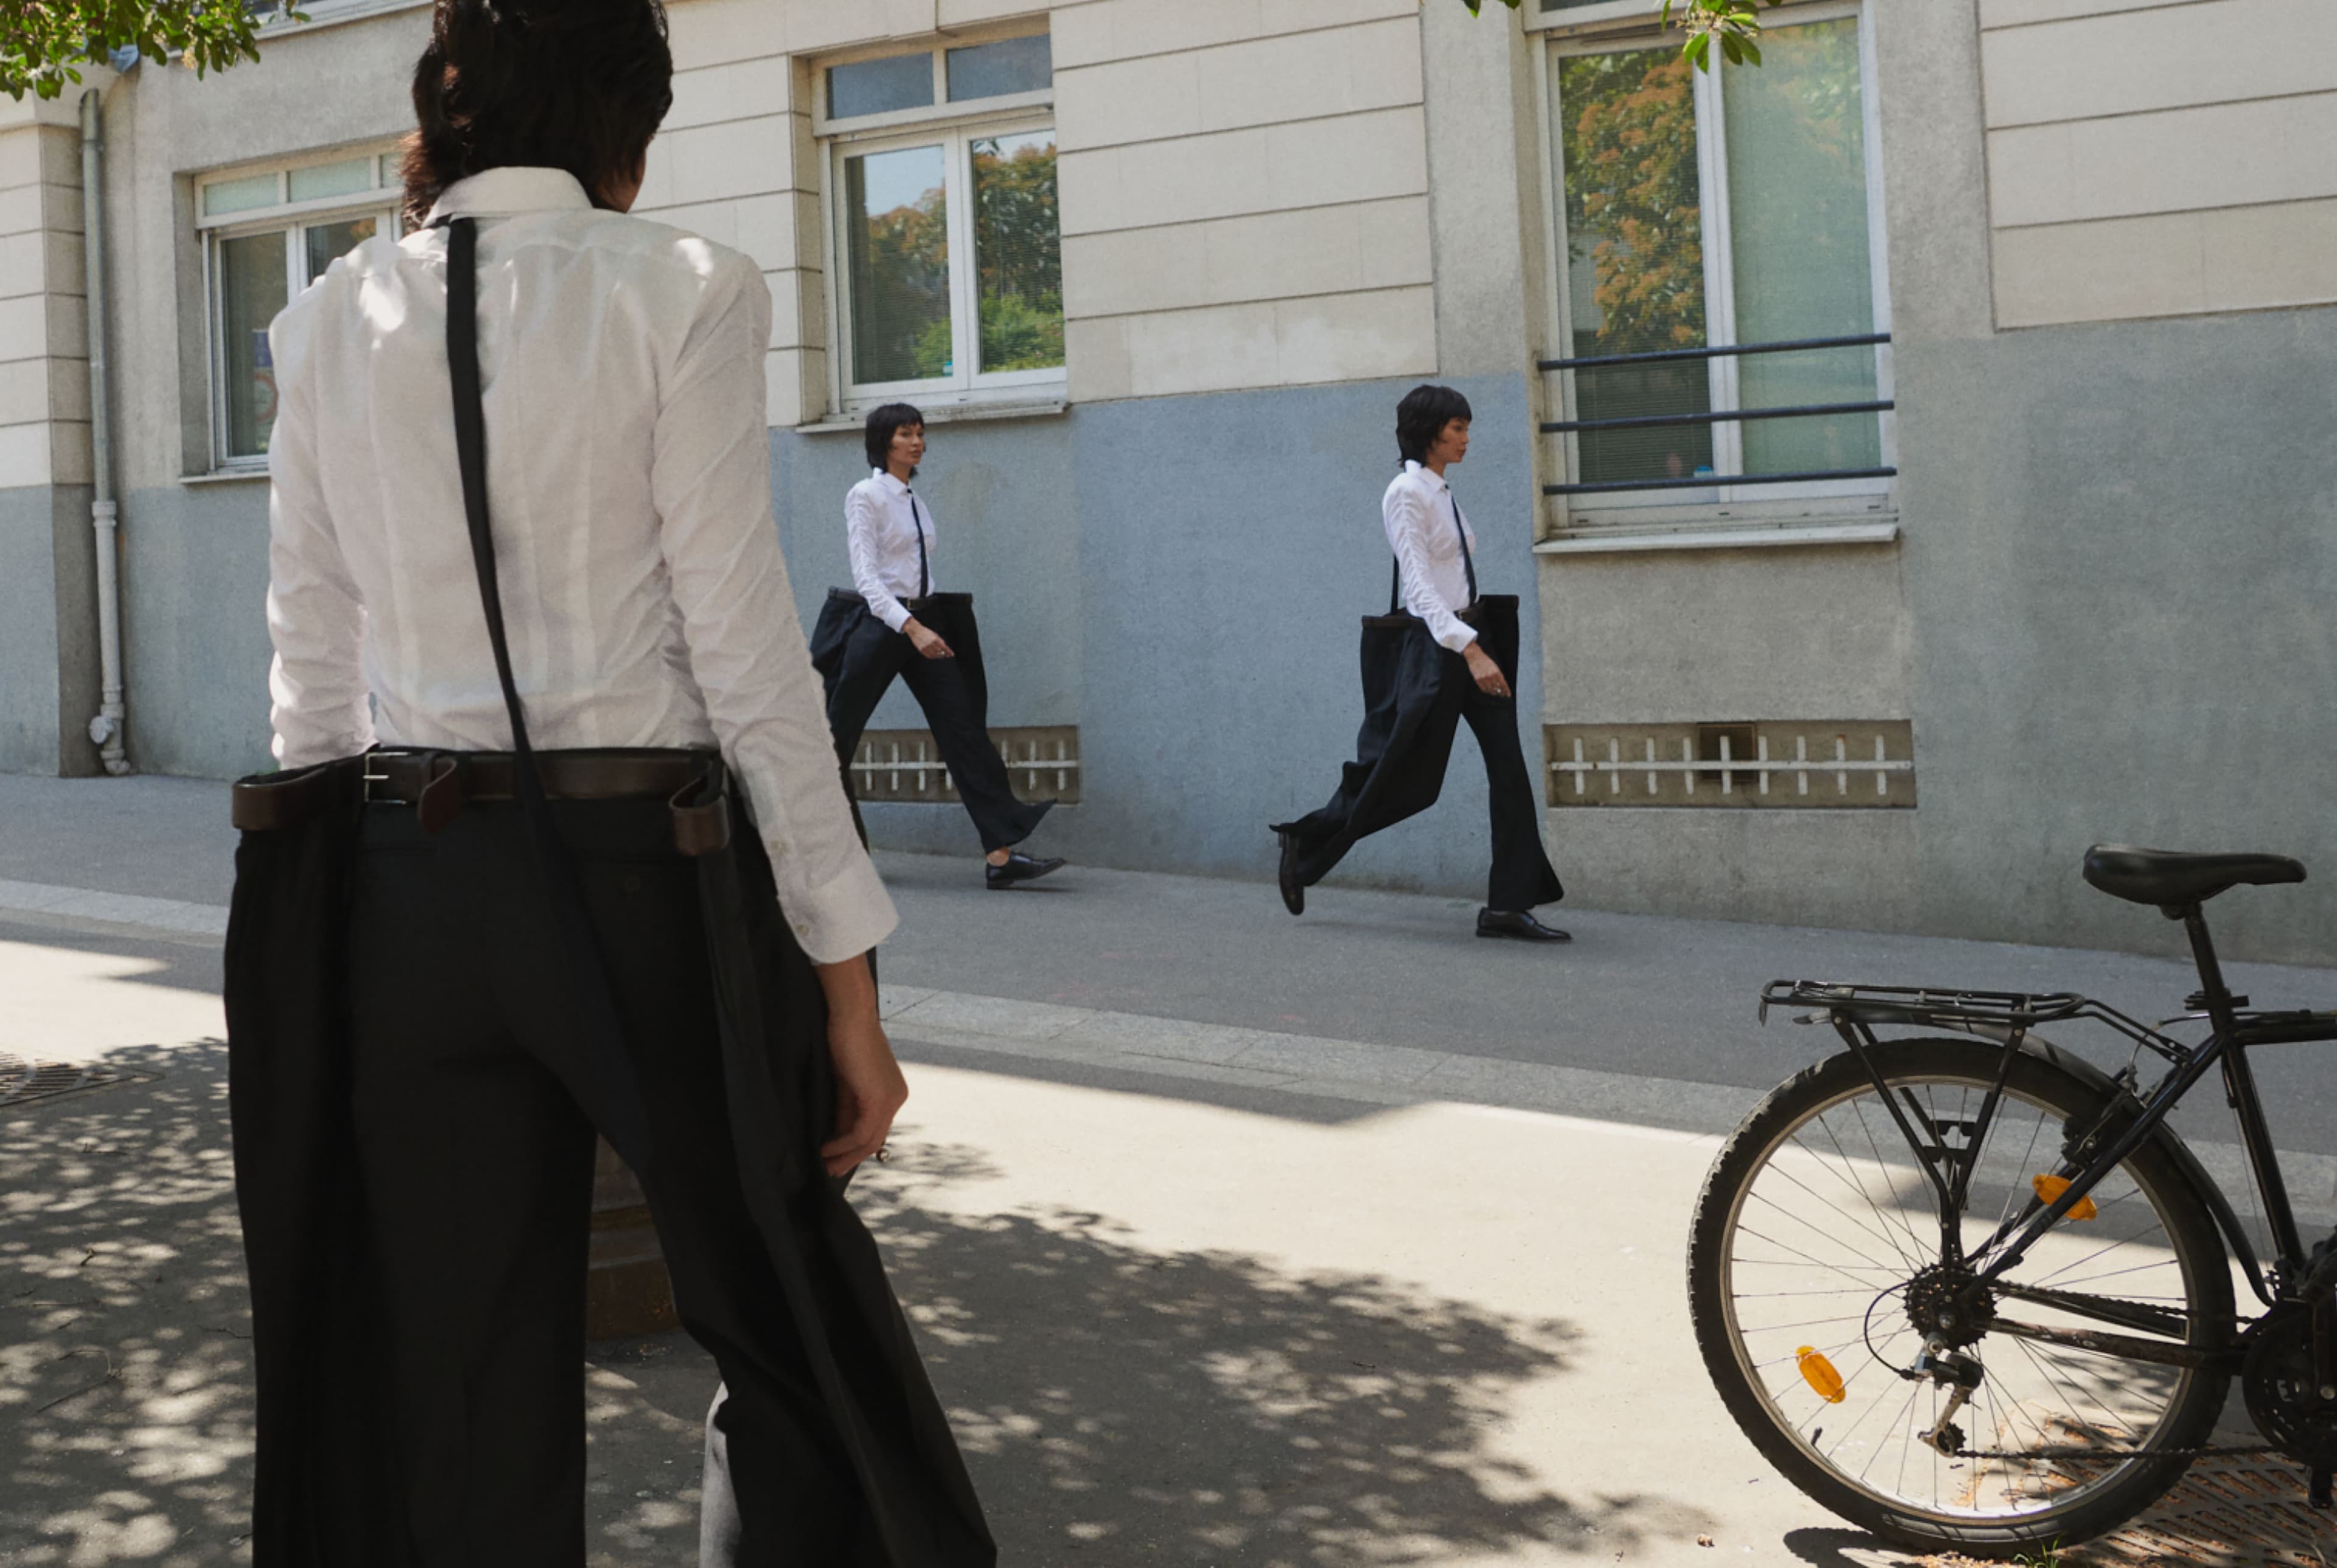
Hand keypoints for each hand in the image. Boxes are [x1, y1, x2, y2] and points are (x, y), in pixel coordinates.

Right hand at [814, 955, 907, 1175]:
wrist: (849, 1016)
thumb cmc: (844, 1040)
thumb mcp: (845, 1082)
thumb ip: (846, 1107)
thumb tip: (837, 1134)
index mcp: (891, 1092)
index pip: (874, 1129)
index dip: (853, 1148)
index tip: (833, 1159)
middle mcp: (897, 1097)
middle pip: (874, 1139)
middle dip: (850, 1158)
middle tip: (828, 1172)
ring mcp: (891, 1099)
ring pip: (869, 1140)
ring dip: (845, 1156)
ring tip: (823, 1165)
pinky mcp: (879, 1099)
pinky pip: (861, 1132)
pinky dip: (843, 1144)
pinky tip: (825, 1149)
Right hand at [904, 618, 954, 659]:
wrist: (915, 630)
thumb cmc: (926, 632)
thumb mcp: (935, 634)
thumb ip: (940, 640)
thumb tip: (944, 646)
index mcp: (935, 639)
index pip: (944, 647)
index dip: (948, 651)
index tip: (952, 654)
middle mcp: (931, 644)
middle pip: (940, 652)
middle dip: (944, 654)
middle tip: (946, 655)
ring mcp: (925, 647)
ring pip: (934, 655)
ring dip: (939, 656)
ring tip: (941, 655)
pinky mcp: (921, 650)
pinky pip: (928, 656)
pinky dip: (933, 657)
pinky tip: (935, 656)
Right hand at [1464, 642, 1510, 697]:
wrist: (1475, 657)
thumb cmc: (1486, 661)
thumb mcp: (1495, 667)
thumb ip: (1498, 675)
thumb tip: (1501, 684)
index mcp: (1497, 672)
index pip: (1503, 684)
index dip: (1506, 690)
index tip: (1508, 694)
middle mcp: (1491, 676)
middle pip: (1497, 688)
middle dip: (1500, 692)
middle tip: (1502, 694)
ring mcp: (1484, 679)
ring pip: (1490, 690)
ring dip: (1494, 692)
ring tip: (1495, 693)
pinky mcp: (1478, 680)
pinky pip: (1483, 689)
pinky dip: (1487, 691)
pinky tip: (1489, 691)